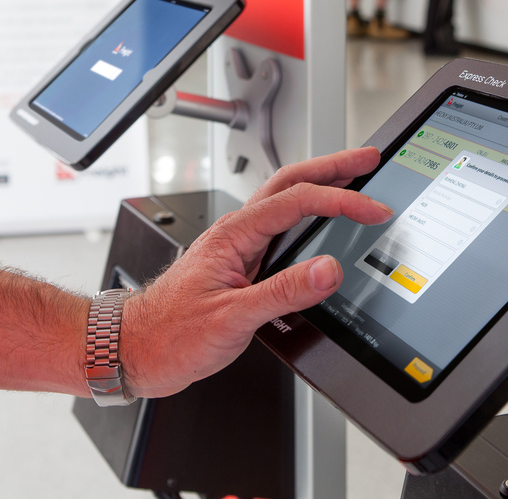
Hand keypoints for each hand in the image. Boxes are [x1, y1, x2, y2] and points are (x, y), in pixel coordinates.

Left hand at [118, 147, 392, 398]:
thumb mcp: (232, 317)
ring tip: (352, 179)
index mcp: (233, 234)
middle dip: (332, 167)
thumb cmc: (169, 333)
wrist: (135, 349)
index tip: (372, 208)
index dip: (340, 199)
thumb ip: (283, 292)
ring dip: (320, 185)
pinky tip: (320, 225)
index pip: (297, 201)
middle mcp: (235, 232)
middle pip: (289, 182)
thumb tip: (328, 270)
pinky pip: (280, 229)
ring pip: (284, 202)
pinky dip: (307, 216)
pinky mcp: (239, 264)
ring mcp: (237, 246)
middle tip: (367, 158)